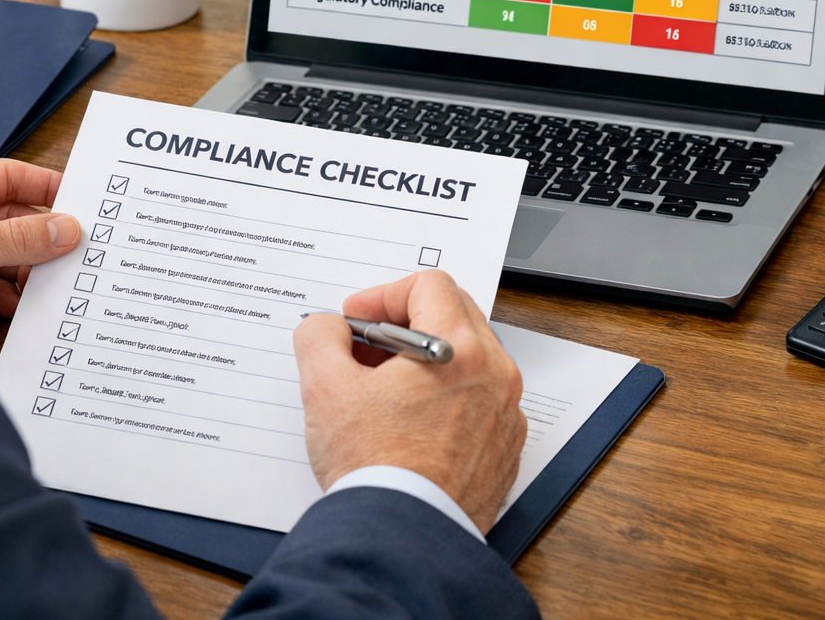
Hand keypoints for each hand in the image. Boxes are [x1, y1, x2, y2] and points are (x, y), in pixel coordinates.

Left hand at [0, 159, 79, 316]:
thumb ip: (15, 239)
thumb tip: (65, 228)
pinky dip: (6, 295)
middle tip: (74, 250)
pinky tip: (17, 304)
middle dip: (40, 236)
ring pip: (1, 255)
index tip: (79, 199)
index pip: (3, 178)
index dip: (42, 187)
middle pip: (7, 219)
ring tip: (49, 283)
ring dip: (26, 270)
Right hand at [294, 271, 525, 533]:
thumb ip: (319, 337)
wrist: (402, 539)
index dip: (382, 294)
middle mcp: (496, 376)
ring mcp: (505, 416)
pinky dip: (444, 399)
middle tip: (366, 347)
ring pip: (468, 361)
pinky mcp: (503, 452)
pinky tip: (407, 424)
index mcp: (461, 349)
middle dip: (404, 323)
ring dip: (425, 360)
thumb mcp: (324, 388)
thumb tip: (326, 329)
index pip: (428, 286)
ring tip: (382, 389)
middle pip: (454, 316)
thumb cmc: (374, 467)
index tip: (356, 320)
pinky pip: (477, 403)